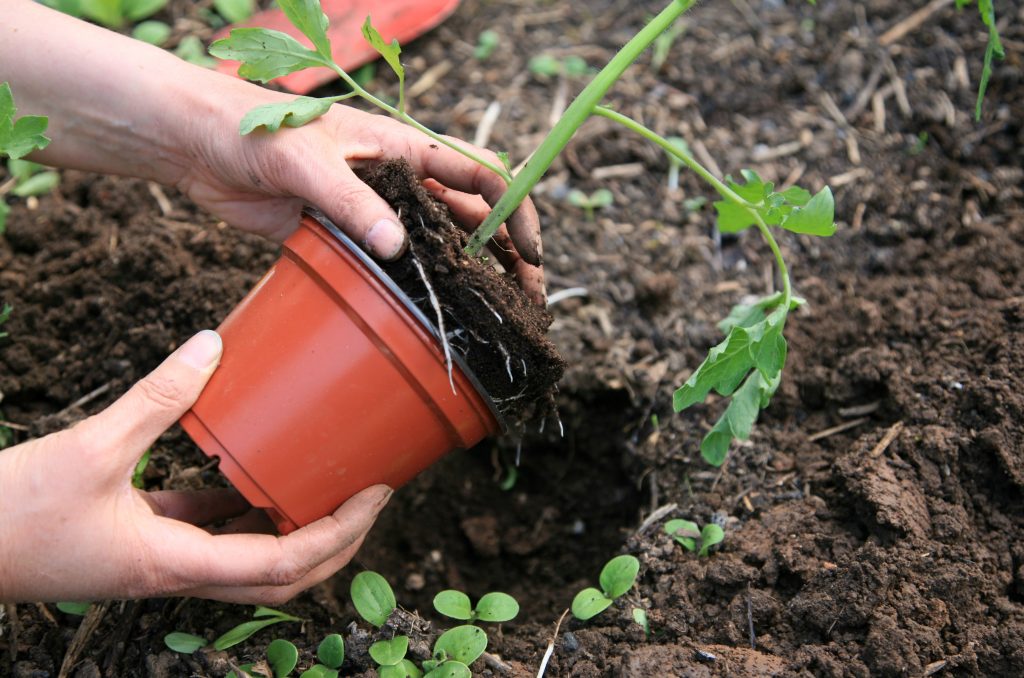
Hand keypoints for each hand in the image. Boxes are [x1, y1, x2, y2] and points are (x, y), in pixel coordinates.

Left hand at [0, 2, 544, 302]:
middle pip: (470, 216)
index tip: (531, 253)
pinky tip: (431, 313)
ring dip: (468, 274)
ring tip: (493, 314)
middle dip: (504, 253)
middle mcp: (398, 181)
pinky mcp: (345, 236)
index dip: (515, 211)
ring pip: (438, 243)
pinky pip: (392, 263)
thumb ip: (352, 200)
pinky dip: (417, 285)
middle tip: (524, 300)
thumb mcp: (306, 159)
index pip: (480, 175)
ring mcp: (374, 211)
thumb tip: (397, 247)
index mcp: (403, 149)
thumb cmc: (253, 130)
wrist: (198, 145)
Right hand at [0, 331, 391, 604]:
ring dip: (294, 529)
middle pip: (281, 578)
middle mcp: (178, 573)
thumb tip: (211, 346)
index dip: (339, 533)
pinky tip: (254, 471)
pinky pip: (209, 529)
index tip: (375, 496)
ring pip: (249, 559)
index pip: (284, 563)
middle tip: (369, 497)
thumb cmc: (11, 515)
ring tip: (327, 484)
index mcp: (177, 563)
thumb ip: (157, 397)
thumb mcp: (91, 449)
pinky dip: (241, 506)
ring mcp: (162, 561)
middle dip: (335, 544)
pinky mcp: (143, 540)